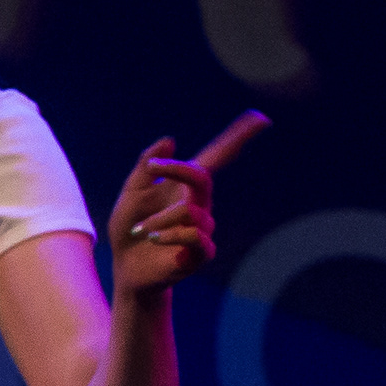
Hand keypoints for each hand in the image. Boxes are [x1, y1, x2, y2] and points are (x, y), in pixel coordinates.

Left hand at [104, 110, 263, 301]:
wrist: (126, 268)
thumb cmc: (130, 229)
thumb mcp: (130, 195)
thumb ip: (145, 168)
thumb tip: (169, 140)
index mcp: (184, 187)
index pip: (216, 158)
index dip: (237, 138)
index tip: (259, 118)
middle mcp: (199, 205)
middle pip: (202, 177)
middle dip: (179, 169)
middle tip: (153, 168)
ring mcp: (202, 229)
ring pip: (190, 212)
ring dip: (159, 218)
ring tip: (139, 230)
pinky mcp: (199, 254)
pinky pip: (195, 238)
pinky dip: (171, 235)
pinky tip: (154, 238)